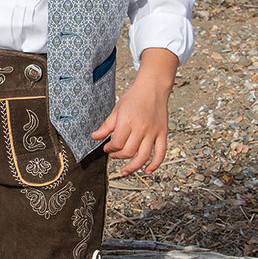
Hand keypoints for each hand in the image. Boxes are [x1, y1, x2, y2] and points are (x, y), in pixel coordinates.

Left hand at [91, 47, 177, 175]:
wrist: (153, 88)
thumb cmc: (134, 97)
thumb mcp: (117, 109)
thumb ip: (106, 125)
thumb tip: (94, 137)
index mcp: (128, 121)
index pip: (117, 143)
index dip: (109, 149)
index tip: (107, 148)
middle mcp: (141, 128)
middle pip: (128, 151)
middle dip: (118, 156)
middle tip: (114, 155)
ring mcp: (153, 132)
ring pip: (143, 156)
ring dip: (133, 167)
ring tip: (125, 170)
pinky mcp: (162, 134)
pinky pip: (160, 153)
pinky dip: (155, 164)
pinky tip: (147, 170)